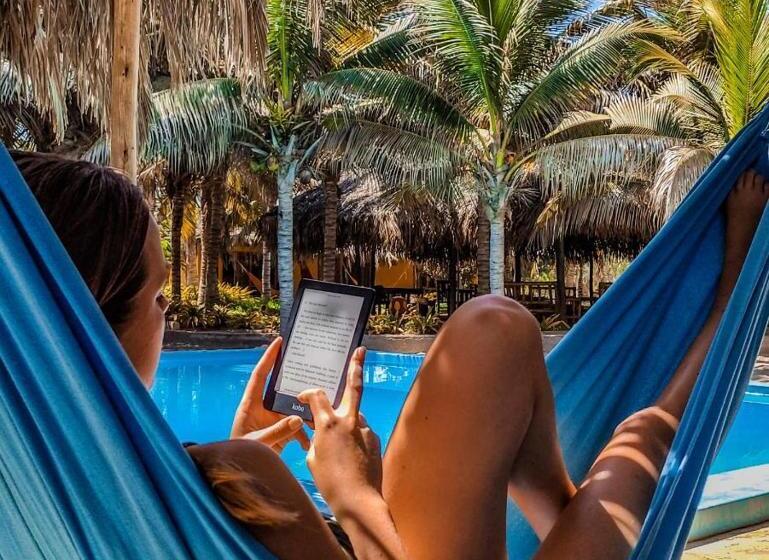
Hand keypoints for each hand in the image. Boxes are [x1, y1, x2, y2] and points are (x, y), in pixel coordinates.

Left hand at [231, 337, 309, 452]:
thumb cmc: (241, 456)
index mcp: (251, 405)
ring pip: (293, 407)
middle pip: (281, 388)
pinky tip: (309, 441)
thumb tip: (297, 419)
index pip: (260, 375)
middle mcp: (263, 409)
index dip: (268, 358)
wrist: (243, 475)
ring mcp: (273, 420)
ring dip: (305, 410)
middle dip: (296, 380)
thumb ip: (277, 431)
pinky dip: (305, 433)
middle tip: (311, 366)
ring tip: (319, 407)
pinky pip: (297, 427)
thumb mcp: (257, 443)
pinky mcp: (281, 432)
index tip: (278, 342)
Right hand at [298, 347, 382, 511]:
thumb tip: (313, 432)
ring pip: (355, 415)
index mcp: (327, 424)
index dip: (307, 393)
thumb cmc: (330, 482)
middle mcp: (348, 420)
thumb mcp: (312, 458)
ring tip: (340, 449)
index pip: (316, 396)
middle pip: (353, 386)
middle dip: (356, 366)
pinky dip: (354, 439)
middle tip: (361, 350)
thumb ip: (313, 439)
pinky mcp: (375, 439)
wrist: (358, 500)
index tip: (302, 397)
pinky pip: (361, 433)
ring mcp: (365, 428)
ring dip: (347, 422)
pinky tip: (350, 458)